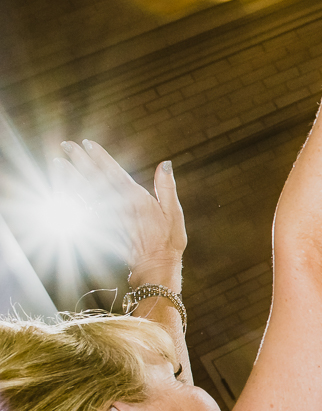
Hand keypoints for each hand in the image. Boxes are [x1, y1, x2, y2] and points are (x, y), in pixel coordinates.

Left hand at [59, 141, 185, 282]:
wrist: (154, 266)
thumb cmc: (168, 240)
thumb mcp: (174, 213)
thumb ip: (167, 187)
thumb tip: (165, 164)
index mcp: (136, 199)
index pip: (114, 172)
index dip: (100, 157)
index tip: (88, 143)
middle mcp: (118, 205)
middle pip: (95, 178)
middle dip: (80, 160)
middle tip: (66, 145)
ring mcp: (108, 216)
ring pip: (86, 193)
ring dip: (71, 177)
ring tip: (58, 163)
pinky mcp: (103, 226)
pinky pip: (85, 208)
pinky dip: (74, 197)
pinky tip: (65, 189)